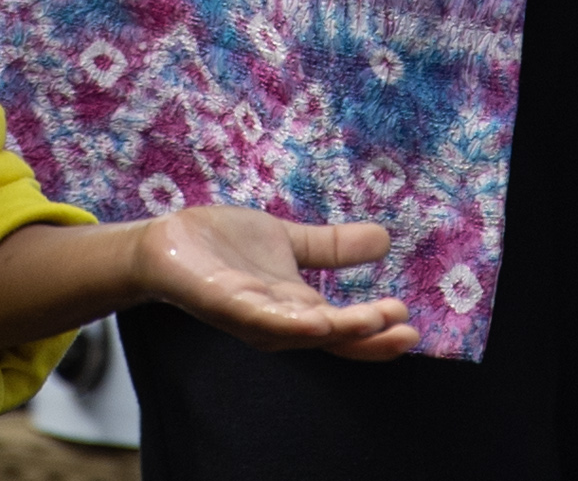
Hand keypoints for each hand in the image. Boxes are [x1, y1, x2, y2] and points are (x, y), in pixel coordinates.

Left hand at [132, 210, 418, 359]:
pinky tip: (314, 320)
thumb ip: (333, 246)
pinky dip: (286, 323)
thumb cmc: (224, 248)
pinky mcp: (223, 302)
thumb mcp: (289, 242)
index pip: (342, 330)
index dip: (375, 332)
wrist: (167, 243)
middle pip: (329, 339)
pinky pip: (258, 318)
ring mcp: (250, 315)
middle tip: (405, 329)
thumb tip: (386, 238)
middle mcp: (277, 322)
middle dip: (368, 337)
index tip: (410, 324)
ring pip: (299, 332)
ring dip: (338, 330)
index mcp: (295, 309)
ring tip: (373, 321)